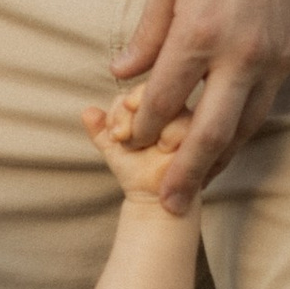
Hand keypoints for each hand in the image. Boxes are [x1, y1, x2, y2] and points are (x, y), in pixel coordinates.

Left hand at [81, 95, 199, 205]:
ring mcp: (187, 116)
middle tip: (122, 138)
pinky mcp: (201, 130)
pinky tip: (161, 150)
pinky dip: (167, 136)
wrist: (155, 198)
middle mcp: (171, 104)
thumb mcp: (112, 147)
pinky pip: (184, 121)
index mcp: (149, 101)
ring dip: (146, 126)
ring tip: (141, 146)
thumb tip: (88, 112)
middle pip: (149, 90)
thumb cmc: (136, 168)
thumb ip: (100, 128)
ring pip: (166, 103)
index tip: (114, 134)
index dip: (121, 108)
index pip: (135, 90)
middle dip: (129, 114)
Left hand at [109, 0, 289, 212]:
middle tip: (170, 205)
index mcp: (198, 30)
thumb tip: (123, 71)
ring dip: (222, 158)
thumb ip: (149, 28)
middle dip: (186, 173)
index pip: (165, 98)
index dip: (142, 127)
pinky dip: (248, 126)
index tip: (129, 142)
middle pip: (208, 132)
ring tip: (202, 182)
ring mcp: (274, 57)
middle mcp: (238, 54)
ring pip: (246, 125)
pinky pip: (269, 102)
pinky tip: (233, 137)